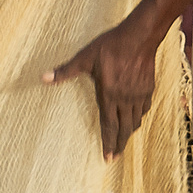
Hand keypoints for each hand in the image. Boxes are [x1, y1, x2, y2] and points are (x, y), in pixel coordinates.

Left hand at [45, 20, 157, 156]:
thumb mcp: (85, 57)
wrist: (139, 35)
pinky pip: (145, 108)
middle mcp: (125, 99)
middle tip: (116, 156)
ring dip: (130, 132)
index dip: (108, 142)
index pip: (108, 125)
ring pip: (136, 120)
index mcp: (109, 95)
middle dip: (119, 144)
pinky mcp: (148, 87)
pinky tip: (137, 117)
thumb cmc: (110, 46)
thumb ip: (65, 71)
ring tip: (124, 139)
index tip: (108, 157)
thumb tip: (44, 77)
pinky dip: (140, 116)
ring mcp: (138, 94)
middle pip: (124, 128)